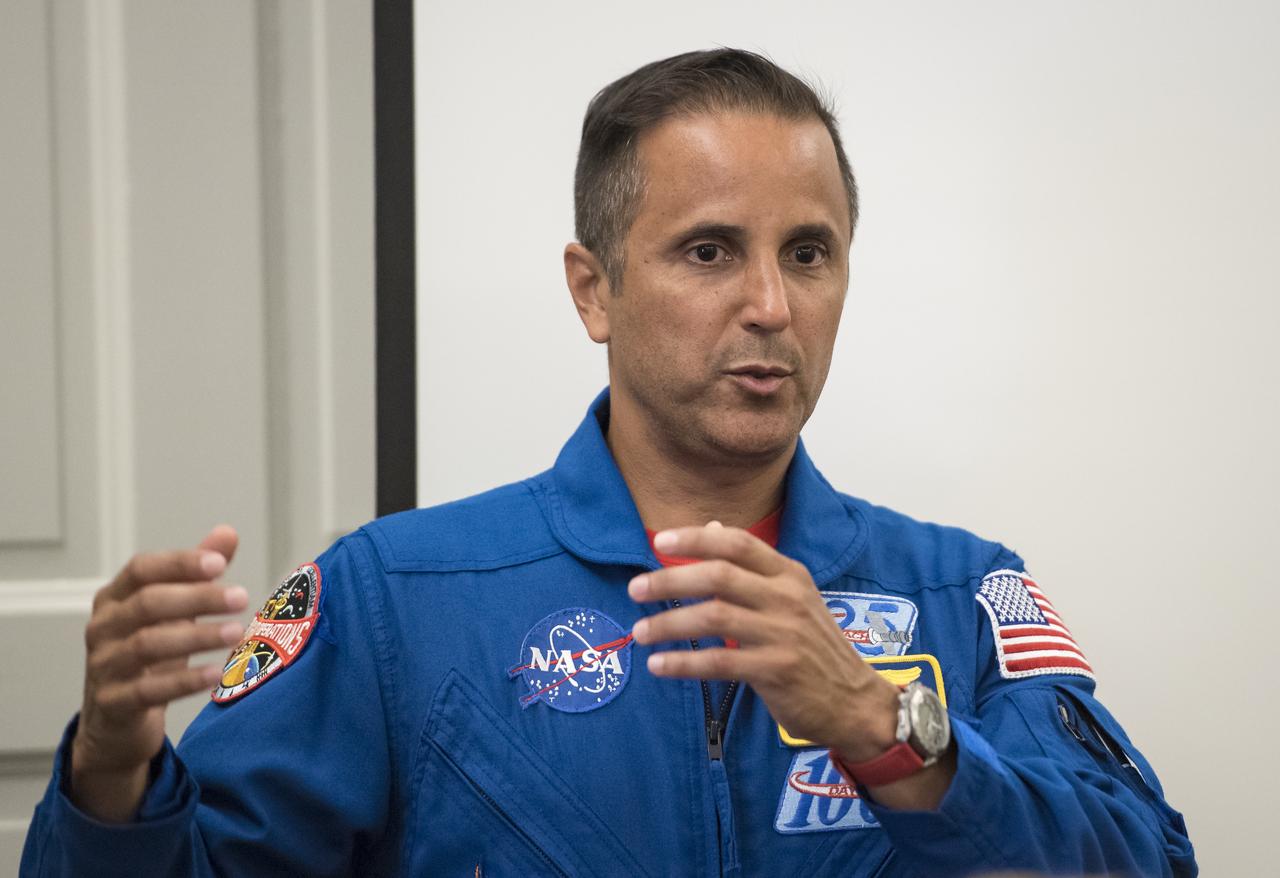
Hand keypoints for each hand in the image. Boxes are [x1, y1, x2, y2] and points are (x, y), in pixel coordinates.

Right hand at [69, 525, 248, 821]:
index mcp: (115, 598)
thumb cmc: (146, 654)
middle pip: (148, 603)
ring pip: (148, 644)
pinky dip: (185, 681)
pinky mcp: (114, 702)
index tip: (219, 563)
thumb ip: (195, 573)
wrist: (114, 721)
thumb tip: (227, 533)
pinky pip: (149, 689)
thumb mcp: (170, 611)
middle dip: (197, 598)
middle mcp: (104, 627)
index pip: (142, 569)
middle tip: (241, 597)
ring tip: (237, 632)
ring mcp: (105, 665)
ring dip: (197, 636)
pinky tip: (216, 673)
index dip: (179, 563)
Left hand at [627, 521, 956, 808]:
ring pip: (713, 617)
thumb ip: (752, 566)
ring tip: (641, 632)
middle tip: (636, 589)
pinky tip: (660, 666)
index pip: (738, 544)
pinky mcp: (777, 671)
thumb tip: (712, 526)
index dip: (697, 538)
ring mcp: (783, 634)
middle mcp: (787, 598)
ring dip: (669, 623)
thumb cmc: (814, 647)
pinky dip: (684, 663)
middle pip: (718, 576)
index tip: (660, 540)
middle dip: (670, 579)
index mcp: (789, 574)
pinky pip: (720, 661)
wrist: (856, 701)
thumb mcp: (792, 597)